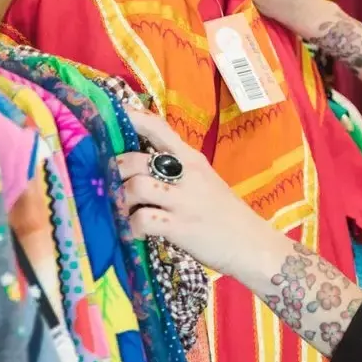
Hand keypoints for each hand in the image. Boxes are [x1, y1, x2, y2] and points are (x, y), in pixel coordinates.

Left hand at [116, 108, 291, 282]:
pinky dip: (131, 227)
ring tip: (123, 211)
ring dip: (121, 200)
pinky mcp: (180, 227)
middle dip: (114, 173)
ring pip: (135, 186)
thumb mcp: (205, 181)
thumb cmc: (226, 214)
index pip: (157, 127)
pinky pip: (142, 220)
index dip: (129, 117)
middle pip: (134, 159)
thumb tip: (139, 163)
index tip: (108, 116)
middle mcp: (187, 174)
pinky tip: (134, 233)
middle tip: (111, 186)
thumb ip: (178, 168)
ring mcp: (183, 201)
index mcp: (192, 159)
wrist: (254, 245)